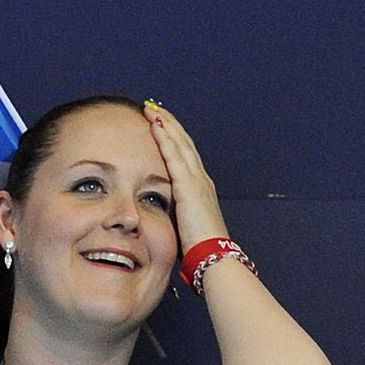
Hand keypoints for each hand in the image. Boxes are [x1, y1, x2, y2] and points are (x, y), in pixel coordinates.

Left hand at [142, 101, 229, 251]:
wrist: (214, 256)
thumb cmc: (197, 249)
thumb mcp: (182, 226)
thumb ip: (172, 215)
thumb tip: (156, 217)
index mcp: (198, 188)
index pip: (183, 155)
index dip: (171, 138)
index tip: (157, 124)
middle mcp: (200, 179)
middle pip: (183, 143)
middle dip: (168, 123)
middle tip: (153, 107)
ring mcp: (197, 181)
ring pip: (180, 144)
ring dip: (166, 125)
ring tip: (151, 110)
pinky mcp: (189, 188)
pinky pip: (176, 158)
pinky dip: (166, 140)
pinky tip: (155, 127)